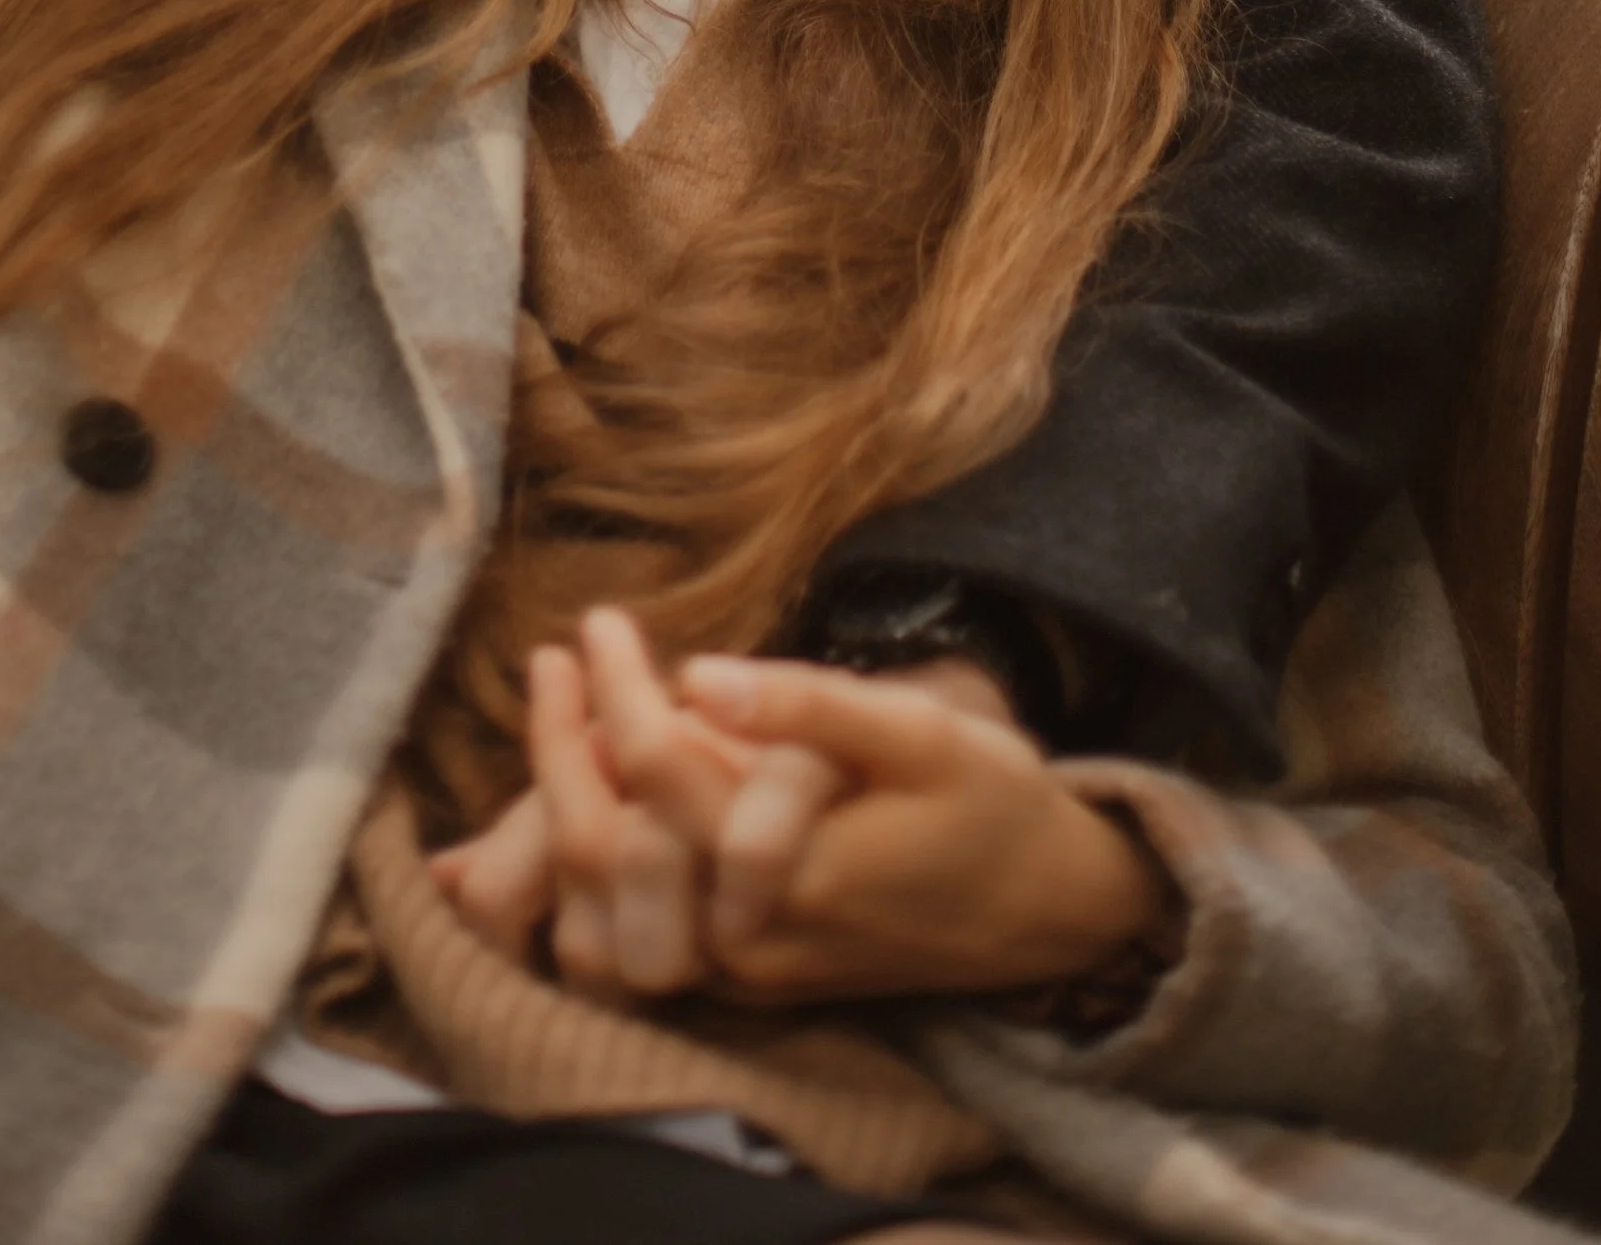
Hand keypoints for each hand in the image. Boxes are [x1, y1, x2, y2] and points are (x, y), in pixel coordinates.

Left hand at [430, 608, 1156, 1008]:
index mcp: (792, 878)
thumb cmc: (990, 802)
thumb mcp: (917, 733)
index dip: (616, 685)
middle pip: (600, 850)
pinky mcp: (744, 982)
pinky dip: (595, 859)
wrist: (1047, 909)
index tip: (597, 619)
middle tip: (553, 659)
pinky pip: (633, 929)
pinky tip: (595, 776)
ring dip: (565, 807)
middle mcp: (749, 943)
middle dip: (559, 746)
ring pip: (598, 907)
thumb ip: (808, 707)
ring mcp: (741, 976)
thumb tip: (697, 674)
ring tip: (566, 712)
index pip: (656, 773)